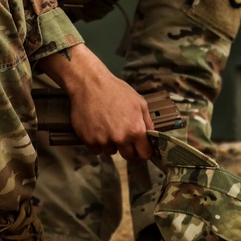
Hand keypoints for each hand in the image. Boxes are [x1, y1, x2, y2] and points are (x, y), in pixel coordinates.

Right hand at [38, 44, 153, 160]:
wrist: (90, 84)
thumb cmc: (115, 90)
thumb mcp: (139, 102)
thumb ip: (147, 121)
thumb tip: (152, 136)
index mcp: (135, 130)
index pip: (144, 153)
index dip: (144, 151)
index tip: (141, 147)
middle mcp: (120, 138)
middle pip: (128, 156)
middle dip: (128, 148)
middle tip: (123, 134)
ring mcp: (103, 141)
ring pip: (111, 151)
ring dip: (111, 144)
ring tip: (107, 126)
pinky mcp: (88, 140)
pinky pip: (96, 149)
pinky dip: (97, 142)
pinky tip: (97, 128)